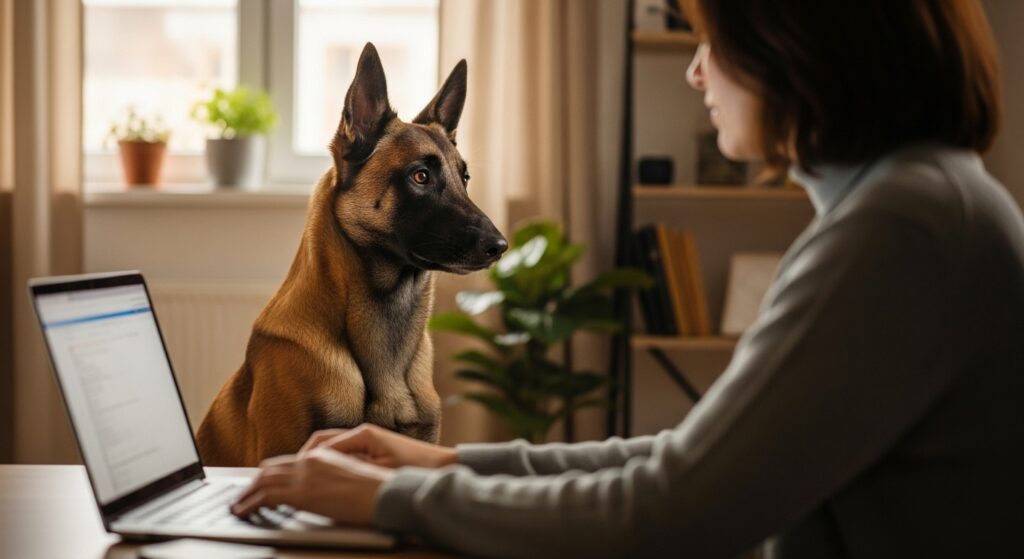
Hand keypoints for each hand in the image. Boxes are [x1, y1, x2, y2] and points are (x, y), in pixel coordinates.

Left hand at [230, 448, 393, 524]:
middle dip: (254, 483)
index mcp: (322, 455)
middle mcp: (309, 460)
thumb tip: (318, 490)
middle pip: (271, 469)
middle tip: (242, 494)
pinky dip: (249, 503)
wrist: (386, 493)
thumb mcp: (350, 477)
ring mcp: (304, 475)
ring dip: (247, 493)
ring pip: (263, 481)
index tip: (260, 483)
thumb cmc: (376, 490)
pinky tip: (243, 510)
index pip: (287, 462)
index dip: (270, 474)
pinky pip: (265, 496)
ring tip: (237, 504)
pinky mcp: (301, 492)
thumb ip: (329, 479)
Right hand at [300, 423, 457, 468]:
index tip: (294, 472)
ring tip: (306, 476)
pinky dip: (332, 462)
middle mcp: (363, 432)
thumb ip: (349, 467)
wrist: (439, 467)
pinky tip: (329, 477)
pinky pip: (344, 453)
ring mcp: (367, 439)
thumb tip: (322, 465)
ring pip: (332, 446)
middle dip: (306, 456)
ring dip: (318, 458)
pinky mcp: (372, 448)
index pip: (322, 443)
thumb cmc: (413, 468)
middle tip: (294, 474)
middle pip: (324, 440)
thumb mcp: (377, 471)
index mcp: (362, 434)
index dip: (305, 458)